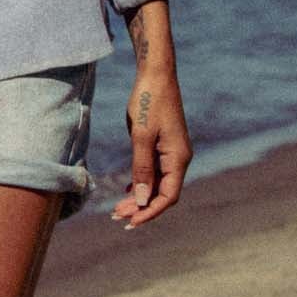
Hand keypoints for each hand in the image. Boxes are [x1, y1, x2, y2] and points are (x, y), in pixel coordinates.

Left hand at [111, 72, 191, 230]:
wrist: (155, 74)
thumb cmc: (148, 102)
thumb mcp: (141, 136)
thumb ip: (142, 168)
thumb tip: (142, 200)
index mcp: (178, 158)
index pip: (168, 196)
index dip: (150, 212)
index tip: (131, 222)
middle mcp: (178, 158)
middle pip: (162, 193)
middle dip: (141, 208)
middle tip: (117, 218)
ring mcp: (171, 152)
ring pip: (157, 183)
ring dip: (139, 197)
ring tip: (118, 209)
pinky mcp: (163, 145)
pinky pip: (154, 171)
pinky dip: (141, 182)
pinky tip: (127, 191)